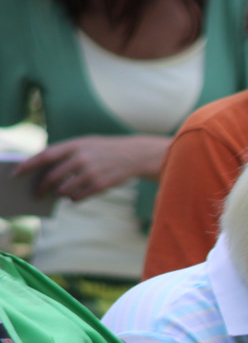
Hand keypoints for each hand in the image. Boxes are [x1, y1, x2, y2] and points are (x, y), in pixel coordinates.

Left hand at [18, 134, 168, 201]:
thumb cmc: (105, 150)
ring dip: (59, 194)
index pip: (45, 155)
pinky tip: (74, 197)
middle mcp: (82, 158)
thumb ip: (66, 153)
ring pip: (65, 190)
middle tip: (36, 194)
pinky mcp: (101, 185)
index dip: (29, 165)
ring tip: (59, 194)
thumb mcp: (86, 144)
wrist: (135, 155)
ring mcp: (92, 172)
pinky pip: (79, 197)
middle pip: (52, 177)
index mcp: (75, 145)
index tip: (17, 173)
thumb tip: (44, 171)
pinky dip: (74, 198)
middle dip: (42, 188)